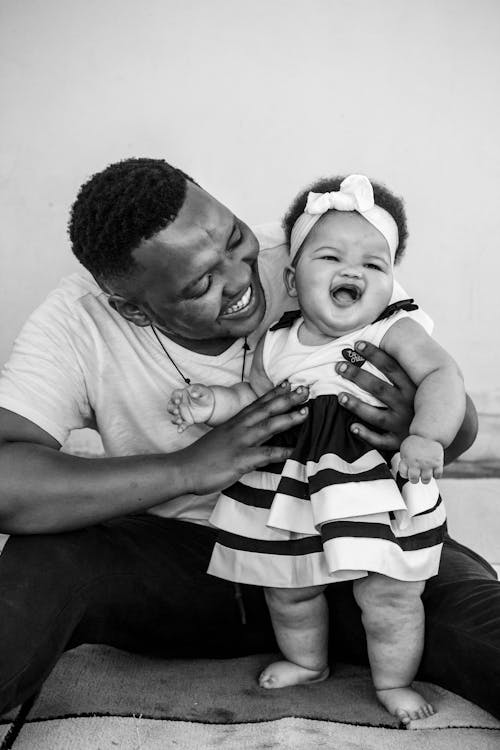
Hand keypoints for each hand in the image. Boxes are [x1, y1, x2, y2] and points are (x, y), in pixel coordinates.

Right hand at [168, 384, 214, 431]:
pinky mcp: (188, 420)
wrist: (211, 404)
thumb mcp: (202, 390)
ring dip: (175, 419)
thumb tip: (193, 394)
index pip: (174, 395)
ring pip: (174, 416)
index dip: (174, 398)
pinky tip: (180, 430)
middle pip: (170, 406)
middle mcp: (180, 404)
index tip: (178, 401)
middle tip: (177, 411)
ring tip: (179, 421)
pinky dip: (181, 428)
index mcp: (182, 394)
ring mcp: (183, 413)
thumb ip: (197, 390)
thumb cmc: (204, 394)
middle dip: (172, 409)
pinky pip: (183, 424)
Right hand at [180, 383, 309, 494]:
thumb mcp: (222, 438)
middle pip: (266, 409)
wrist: (184, 468)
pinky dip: (280, 452)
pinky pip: (264, 455)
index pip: (258, 404)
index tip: (289, 384)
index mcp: (235, 423)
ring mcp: (239, 442)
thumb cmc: (203, 456)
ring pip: (267, 426)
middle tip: (305, 389)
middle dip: (287, 399)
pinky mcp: (239, 460)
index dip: (274, 393)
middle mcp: (239, 428)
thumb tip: (253, 433)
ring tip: (305, 412)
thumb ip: (238, 434)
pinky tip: (294, 451)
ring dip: (288, 418)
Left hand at [336, 341, 415, 450]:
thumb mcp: (422, 386)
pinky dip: (366, 435)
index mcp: (414, 388)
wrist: (440, 434)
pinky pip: (381, 440)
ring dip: (356, 405)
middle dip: (357, 376)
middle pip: (378, 388)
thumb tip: (392, 341)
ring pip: (376, 415)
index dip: (374, 355)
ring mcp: (402, 424)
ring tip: (340, 396)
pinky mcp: (399, 442)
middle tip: (339, 366)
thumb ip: (406, 372)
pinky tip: (352, 427)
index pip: (391, 367)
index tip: (357, 345)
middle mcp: (408, 405)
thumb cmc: (424, 404)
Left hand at [399, 435, 443, 483]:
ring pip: (426, 480)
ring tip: (425, 475)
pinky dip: (436, 475)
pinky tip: (433, 471)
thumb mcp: (405, 449)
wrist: (428, 434)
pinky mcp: (437, 463)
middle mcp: (416, 463)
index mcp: (406, 459)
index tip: (407, 472)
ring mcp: (427, 464)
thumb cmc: (416, 442)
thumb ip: (404, 459)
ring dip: (425, 479)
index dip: (405, 474)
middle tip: (416, 477)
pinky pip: (438, 475)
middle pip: (414, 479)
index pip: (403, 474)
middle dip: (414, 479)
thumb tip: (403, 469)